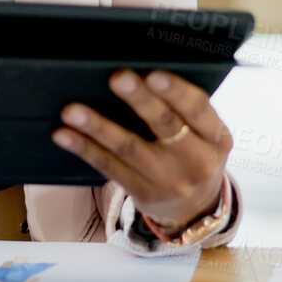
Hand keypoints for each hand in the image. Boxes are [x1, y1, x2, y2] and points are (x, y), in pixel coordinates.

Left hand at [52, 68, 232, 237]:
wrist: (196, 210)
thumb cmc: (195, 155)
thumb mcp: (206, 136)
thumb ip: (185, 109)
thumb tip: (139, 70)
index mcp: (216, 137)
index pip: (199, 109)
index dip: (177, 92)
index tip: (154, 74)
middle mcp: (196, 161)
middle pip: (165, 126)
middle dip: (140, 100)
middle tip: (117, 77)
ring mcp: (168, 181)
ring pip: (129, 149)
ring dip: (98, 127)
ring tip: (73, 110)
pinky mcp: (143, 194)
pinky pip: (110, 168)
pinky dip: (85, 149)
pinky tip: (64, 135)